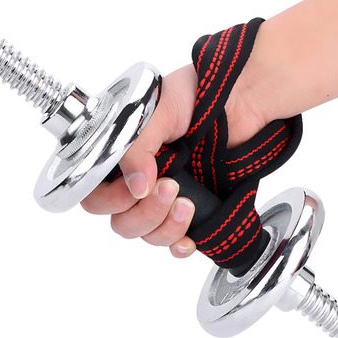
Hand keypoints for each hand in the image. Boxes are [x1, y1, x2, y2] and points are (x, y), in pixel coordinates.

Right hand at [81, 58, 268, 257]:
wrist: (241, 101)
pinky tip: (188, 238)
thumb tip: (136, 186)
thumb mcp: (161, 109)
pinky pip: (172, 240)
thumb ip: (140, 146)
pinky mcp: (187, 207)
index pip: (96, 192)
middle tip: (169, 188)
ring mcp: (161, 194)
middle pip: (120, 220)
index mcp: (121, 152)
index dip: (111, 198)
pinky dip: (177, 244)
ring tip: (187, 204)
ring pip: (144, 233)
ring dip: (163, 227)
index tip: (138, 188)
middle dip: (143, 213)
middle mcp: (137, 176)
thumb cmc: (199, 94)